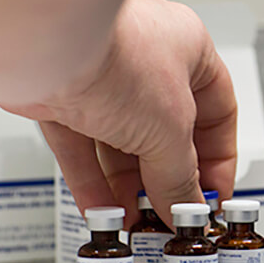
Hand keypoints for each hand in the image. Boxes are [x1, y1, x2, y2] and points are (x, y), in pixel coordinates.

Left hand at [3, 0, 236, 227]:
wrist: (45, 44)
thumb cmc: (116, 54)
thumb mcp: (170, 129)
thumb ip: (180, 175)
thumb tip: (183, 205)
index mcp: (190, 50)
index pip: (217, 113)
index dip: (217, 160)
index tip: (212, 196)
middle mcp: (147, 60)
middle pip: (167, 133)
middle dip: (168, 178)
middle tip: (171, 212)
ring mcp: (103, 76)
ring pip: (122, 142)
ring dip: (128, 185)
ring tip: (136, 218)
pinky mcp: (62, 95)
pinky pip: (82, 146)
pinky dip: (92, 179)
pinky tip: (103, 208)